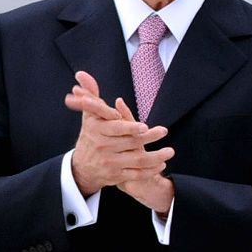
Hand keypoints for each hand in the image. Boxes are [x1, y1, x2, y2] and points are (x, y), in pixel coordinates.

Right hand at [64, 71, 172, 206]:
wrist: (82, 167)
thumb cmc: (90, 135)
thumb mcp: (89, 115)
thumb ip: (90, 95)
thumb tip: (81, 74)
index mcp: (97, 131)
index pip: (115, 129)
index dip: (129, 127)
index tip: (144, 126)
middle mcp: (103, 148)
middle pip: (130, 143)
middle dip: (149, 138)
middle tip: (164, 131)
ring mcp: (110, 163)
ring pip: (136, 160)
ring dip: (155, 157)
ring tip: (170, 151)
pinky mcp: (116, 176)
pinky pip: (136, 174)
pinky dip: (149, 171)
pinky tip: (161, 165)